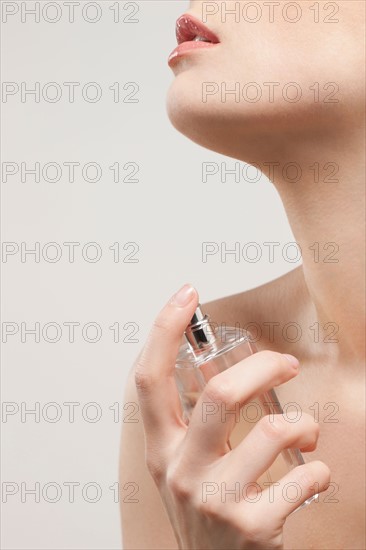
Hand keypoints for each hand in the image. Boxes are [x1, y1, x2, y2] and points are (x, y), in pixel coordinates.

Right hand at [135, 284, 330, 549]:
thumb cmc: (207, 509)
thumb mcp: (184, 465)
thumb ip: (193, 422)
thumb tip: (229, 369)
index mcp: (160, 447)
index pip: (149, 378)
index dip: (164, 331)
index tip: (186, 294)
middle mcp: (179, 470)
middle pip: (220, 394)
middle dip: (263, 367)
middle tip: (285, 364)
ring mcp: (213, 499)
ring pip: (271, 432)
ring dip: (302, 424)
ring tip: (306, 433)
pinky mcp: (250, 528)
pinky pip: (302, 478)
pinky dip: (319, 470)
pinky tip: (313, 476)